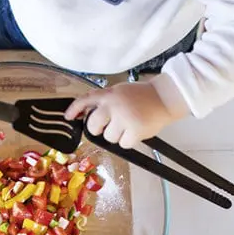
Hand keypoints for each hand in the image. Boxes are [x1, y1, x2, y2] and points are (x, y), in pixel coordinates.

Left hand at [64, 82, 180, 148]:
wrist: (165, 98)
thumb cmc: (142, 95)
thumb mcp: (120, 91)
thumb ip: (104, 100)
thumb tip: (86, 113)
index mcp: (109, 94)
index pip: (85, 100)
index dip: (74, 109)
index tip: (68, 117)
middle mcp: (114, 106)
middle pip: (93, 126)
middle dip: (98, 129)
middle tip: (110, 125)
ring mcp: (124, 119)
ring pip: (108, 137)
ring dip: (116, 135)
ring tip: (128, 125)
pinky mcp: (135, 131)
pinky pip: (123, 144)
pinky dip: (128, 141)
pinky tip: (135, 131)